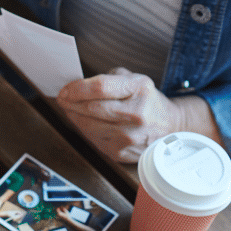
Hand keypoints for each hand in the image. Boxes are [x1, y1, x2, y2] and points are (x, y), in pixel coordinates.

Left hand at [56, 67, 185, 162]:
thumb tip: (76, 86)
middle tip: (62, 98)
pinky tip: (83, 121)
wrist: (169, 127)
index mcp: (139, 90)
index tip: (65, 89)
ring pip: (88, 126)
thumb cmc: (145, 100)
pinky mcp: (122, 152)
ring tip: (69, 109)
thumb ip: (107, 79)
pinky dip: (83, 129)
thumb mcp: (133, 79)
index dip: (77, 88)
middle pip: (92, 108)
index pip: (100, 87)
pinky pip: (93, 139)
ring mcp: (130, 136)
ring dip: (74, 116)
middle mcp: (137, 114)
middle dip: (70, 102)